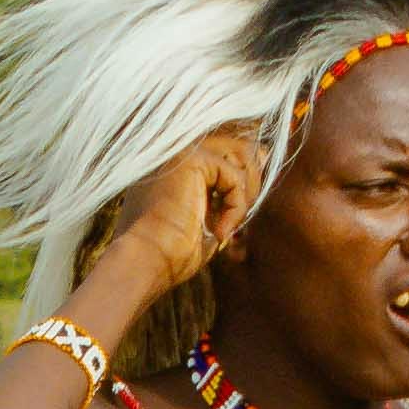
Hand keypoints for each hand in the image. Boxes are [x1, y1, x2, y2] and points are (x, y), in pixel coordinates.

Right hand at [108, 121, 266, 305]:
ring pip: (243, 154)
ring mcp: (181, 148)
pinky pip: (235, 175)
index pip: (228, 149)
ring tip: (227, 226)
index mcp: (176, 159)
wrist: (145, 262)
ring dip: (245, 195)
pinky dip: (236, 207)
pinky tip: (218, 231)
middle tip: (233, 222)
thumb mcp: (212, 212)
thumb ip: (233, 181)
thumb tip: (264, 152)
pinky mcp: (190, 158)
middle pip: (240, 146)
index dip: (243, 178)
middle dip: (249, 185)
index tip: (234, 213)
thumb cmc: (171, 250)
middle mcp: (176, 147)